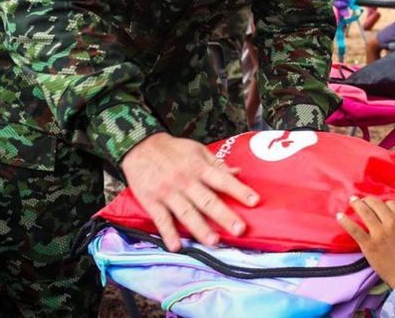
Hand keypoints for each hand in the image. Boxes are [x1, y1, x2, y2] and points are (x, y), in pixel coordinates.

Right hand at [121, 133, 258, 250]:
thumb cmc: (173, 150)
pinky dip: (168, 233)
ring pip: (187, 213)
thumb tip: (238, 172)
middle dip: (224, 215)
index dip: (239, 190)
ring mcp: (168, 192)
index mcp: (199, 167)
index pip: (223, 180)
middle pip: (207, 200)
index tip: (254, 201)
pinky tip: (176, 247)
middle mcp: (186, 181)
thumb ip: (217, 164)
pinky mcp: (152, 201)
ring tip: (214, 242)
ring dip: (200, 228)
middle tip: (239, 230)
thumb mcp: (197, 150)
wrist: (140, 147)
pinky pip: (161, 219)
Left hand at [337, 196, 394, 287]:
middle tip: (362, 200)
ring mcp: (378, 233)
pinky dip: (346, 222)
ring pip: (365, 212)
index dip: (384, 204)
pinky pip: (355, 229)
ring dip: (356, 204)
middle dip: (368, 200)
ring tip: (351, 200)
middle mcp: (391, 223)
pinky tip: (339, 216)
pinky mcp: (368, 244)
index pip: (390, 204)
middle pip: (376, 204)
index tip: (379, 207)